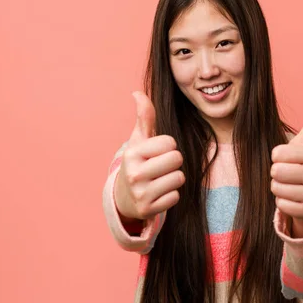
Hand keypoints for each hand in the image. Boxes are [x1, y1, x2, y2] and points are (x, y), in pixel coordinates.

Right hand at [114, 91, 184, 220]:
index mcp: (132, 153)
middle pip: (176, 159)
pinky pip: (175, 197)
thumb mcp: (139, 140)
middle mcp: (134, 174)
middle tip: (160, 166)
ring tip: (160, 179)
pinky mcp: (148, 210)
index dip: (168, 146)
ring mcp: (140, 194)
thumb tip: (137, 92)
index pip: (170, 142)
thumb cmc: (138, 162)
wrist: (124, 196)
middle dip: (173, 162)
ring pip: (179, 178)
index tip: (156, 152)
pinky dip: (171, 195)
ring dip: (174, 178)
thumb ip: (144, 116)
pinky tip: (158, 193)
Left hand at [270, 107, 302, 235]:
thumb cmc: (300, 168)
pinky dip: (282, 203)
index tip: (286, 161)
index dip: (276, 158)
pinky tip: (293, 200)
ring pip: (277, 188)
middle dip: (276, 173)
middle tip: (287, 175)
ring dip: (278, 188)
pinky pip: (281, 204)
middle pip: (276, 171)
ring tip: (290, 187)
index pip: (277, 153)